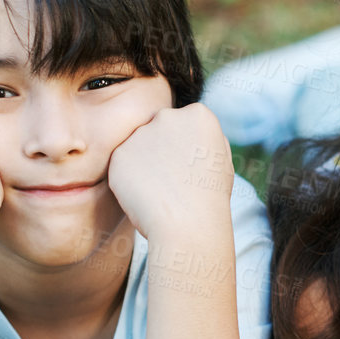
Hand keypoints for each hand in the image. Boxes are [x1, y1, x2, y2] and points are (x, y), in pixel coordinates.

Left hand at [107, 103, 233, 241]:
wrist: (188, 224)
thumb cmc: (210, 196)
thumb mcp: (220, 158)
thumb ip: (201, 137)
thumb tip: (187, 131)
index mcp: (199, 114)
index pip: (186, 121)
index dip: (188, 146)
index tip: (193, 166)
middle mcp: (168, 116)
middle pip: (160, 128)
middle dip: (164, 148)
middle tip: (174, 178)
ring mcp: (141, 134)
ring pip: (139, 145)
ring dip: (146, 162)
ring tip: (161, 190)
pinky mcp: (119, 154)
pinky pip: (123, 164)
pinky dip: (131, 179)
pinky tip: (147, 194)